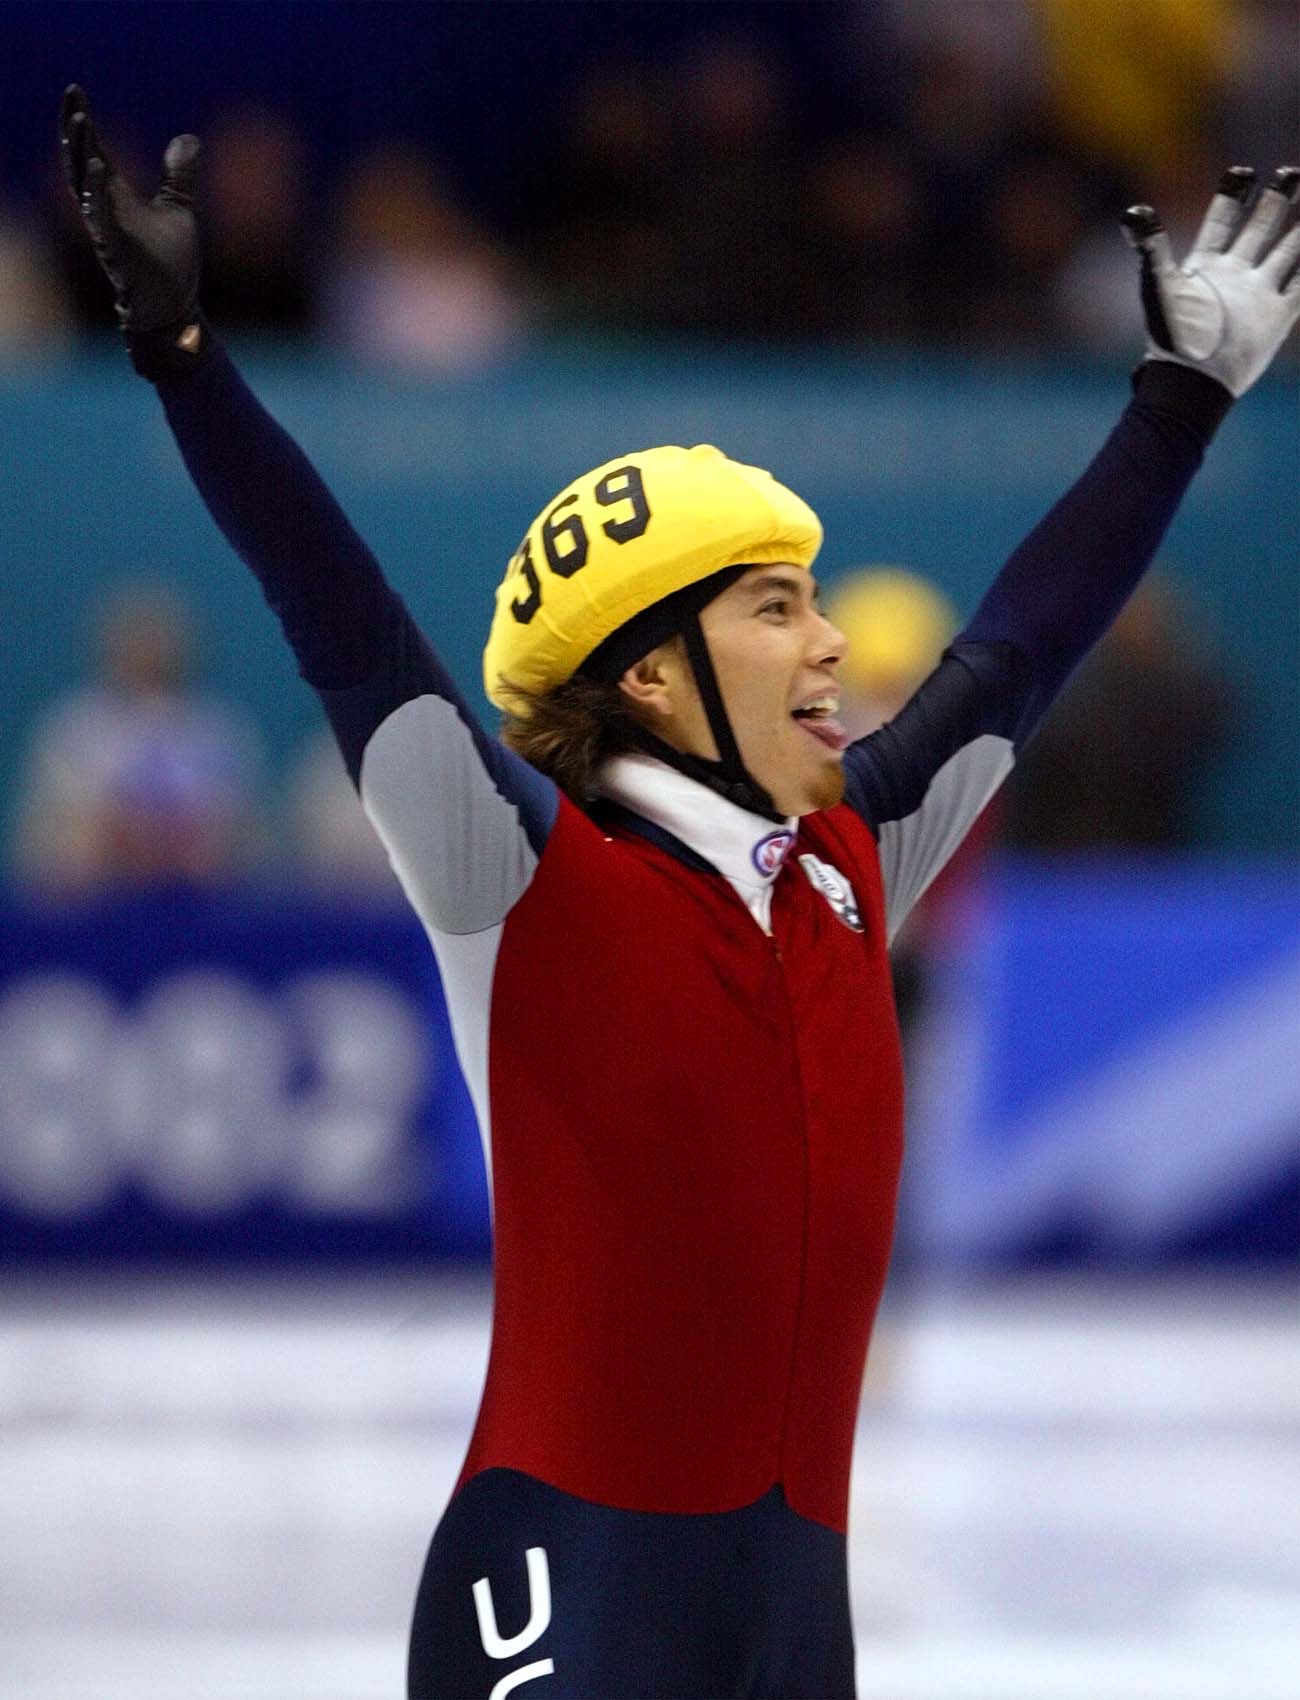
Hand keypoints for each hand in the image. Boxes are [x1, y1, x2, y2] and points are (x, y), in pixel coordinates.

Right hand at [59, 84, 201, 341]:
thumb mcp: (178, 208)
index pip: (89, 149)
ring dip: (79, 152)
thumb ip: (179, 174)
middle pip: (77, 159)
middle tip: (72, 96)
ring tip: (80, 121)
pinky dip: (96, 192)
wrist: (175, 306)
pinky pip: (98, 216)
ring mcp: (105, 228)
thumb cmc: (170, 262)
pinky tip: (98, 167)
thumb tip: (188, 139)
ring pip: (82, 184)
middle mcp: (103, 207)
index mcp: (114, 194)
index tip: (75, 90)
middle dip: (72, 128)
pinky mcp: (115, 249)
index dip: (80, 120)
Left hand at [1122, 166, 1299, 397]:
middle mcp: (1234, 277)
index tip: (1243, 172)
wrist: (1193, 381)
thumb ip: (1150, 247)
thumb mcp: (1158, 286)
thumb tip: (1133, 212)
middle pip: (1259, 230)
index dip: (1231, 198)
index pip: (1221, 222)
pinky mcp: (1276, 317)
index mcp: (1206, 267)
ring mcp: (1257, 295)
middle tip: (1291, 171)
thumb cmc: (1171, 335)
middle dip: (1274, 202)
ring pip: (1287, 252)